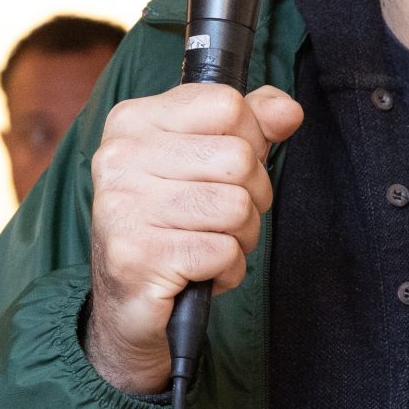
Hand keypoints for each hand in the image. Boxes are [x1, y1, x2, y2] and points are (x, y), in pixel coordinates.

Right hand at [85, 82, 303, 396]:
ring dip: (240, 237)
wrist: (129, 303)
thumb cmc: (171, 224)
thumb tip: (288, 111)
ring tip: (209, 244)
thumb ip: (249, 125)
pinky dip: (228, 270)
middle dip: (251, 196)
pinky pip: (224, 252)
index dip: (250, 140)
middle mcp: (120, 158)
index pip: (228, 105)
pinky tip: (200, 272)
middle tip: (219, 218)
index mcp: (133, 121)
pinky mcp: (137, 258)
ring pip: (237, 207)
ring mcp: (124, 208)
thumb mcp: (206, 161)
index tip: (226, 169)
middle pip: (240, 158)